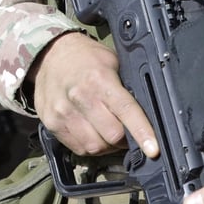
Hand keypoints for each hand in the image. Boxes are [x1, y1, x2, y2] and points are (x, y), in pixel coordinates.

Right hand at [30, 32, 157, 157]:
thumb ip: (126, 87)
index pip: (126, 110)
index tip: (153, 149)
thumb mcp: (113, 62)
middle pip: (112, 135)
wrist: (50, 55)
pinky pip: (78, 148)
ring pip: (95, 146)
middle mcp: (80, 97)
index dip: (142, 132)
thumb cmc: (86, 58)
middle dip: (126, 139)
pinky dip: (92, 147)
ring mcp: (63, 113)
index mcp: (99, 79)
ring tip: (112, 135)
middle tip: (130, 133)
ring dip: (109, 146)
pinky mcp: (51, 124)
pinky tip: (96, 135)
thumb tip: (146, 112)